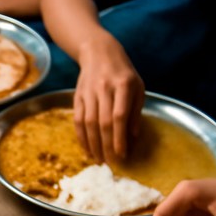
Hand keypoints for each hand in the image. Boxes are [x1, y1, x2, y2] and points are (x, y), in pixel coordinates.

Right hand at [74, 30, 144, 161]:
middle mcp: (104, 88)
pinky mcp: (77, 96)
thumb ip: (135, 111)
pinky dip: (81, 136)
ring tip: (99, 160)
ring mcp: (88, 92)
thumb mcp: (137, 87)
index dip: (120, 137)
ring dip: (93, 144)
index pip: (119, 116)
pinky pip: (78, 120)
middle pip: (103, 122)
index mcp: (123, 85)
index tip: (122, 154)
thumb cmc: (123, 72)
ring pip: (89, 123)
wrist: (98, 52)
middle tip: (110, 163)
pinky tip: (87, 149)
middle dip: (106, 145)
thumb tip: (133, 137)